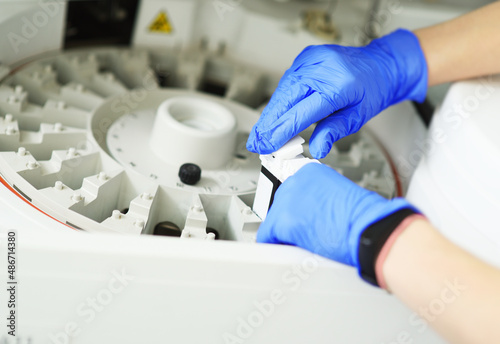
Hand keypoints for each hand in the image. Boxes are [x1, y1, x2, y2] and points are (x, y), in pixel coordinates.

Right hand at [247, 29, 426, 158]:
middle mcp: (320, 69)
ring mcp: (310, 61)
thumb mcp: (358, 116)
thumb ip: (334, 131)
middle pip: (285, 101)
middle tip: (256, 143)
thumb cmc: (371, 88)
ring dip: (270, 114)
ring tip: (261, 134)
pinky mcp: (304, 59)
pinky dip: (278, 101)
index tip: (268, 145)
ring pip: (281, 91)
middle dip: (268, 125)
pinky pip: (285, 83)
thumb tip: (317, 148)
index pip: (301, 113)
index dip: (280, 131)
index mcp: (338, 85)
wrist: (378, 65)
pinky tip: (272, 116)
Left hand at [256, 163, 415, 267]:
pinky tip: (287, 249)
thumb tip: (310, 213)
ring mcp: (288, 200)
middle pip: (279, 205)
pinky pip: (267, 236)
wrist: (370, 228)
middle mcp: (296, 180)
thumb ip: (319, 199)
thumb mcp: (338, 195)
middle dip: (289, 221)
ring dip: (284, 234)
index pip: (291, 192)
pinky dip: (275, 245)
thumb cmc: (364, 217)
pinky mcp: (284, 220)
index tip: (300, 218)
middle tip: (304, 233)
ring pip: (273, 221)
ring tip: (304, 242)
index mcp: (310, 171)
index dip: (296, 210)